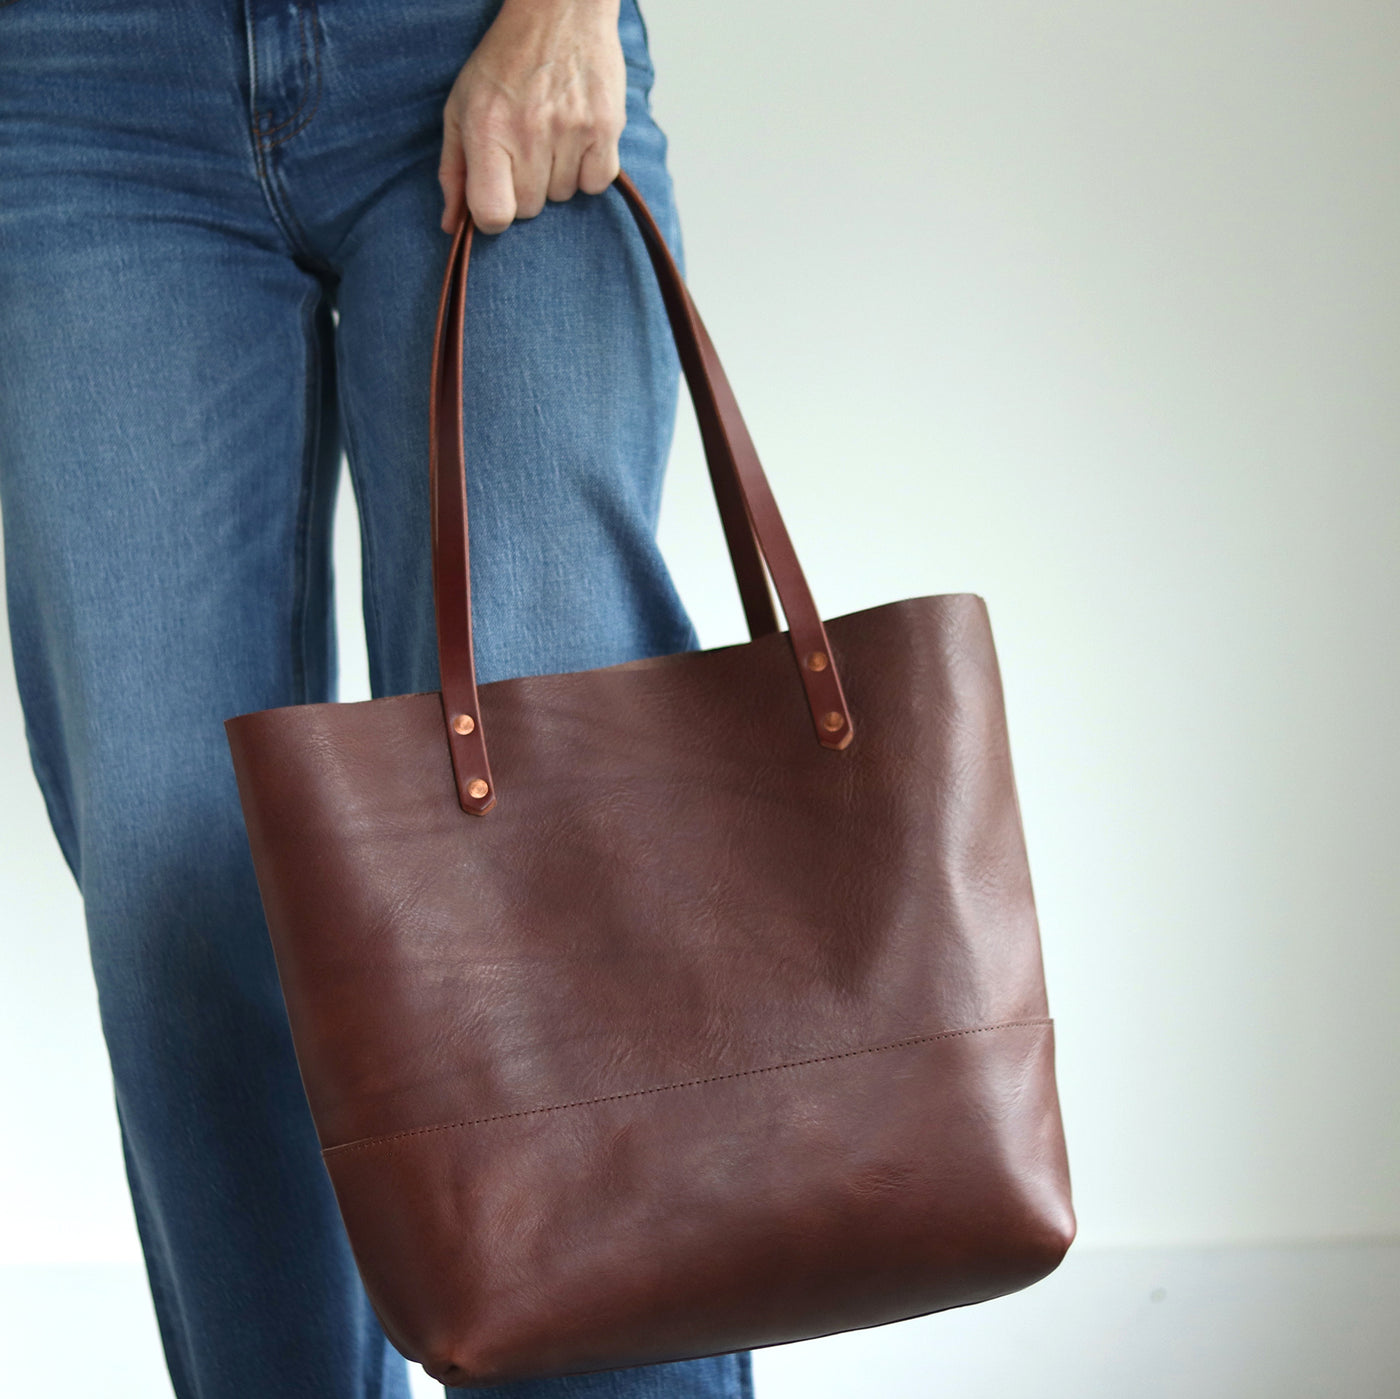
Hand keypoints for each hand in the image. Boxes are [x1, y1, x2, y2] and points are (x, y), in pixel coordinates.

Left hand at [439, 0, 625, 235]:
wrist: (559, 10)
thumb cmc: (504, 62)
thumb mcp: (462, 108)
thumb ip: (453, 170)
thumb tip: (452, 225)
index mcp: (487, 130)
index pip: (493, 214)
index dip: (492, 215)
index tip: (495, 197)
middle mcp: (529, 133)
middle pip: (530, 209)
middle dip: (524, 188)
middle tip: (524, 148)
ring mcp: (571, 131)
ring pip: (562, 196)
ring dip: (555, 176)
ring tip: (550, 135)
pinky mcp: (605, 128)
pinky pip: (595, 184)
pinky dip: (587, 171)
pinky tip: (576, 140)